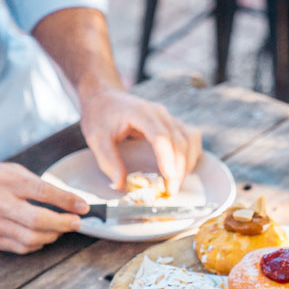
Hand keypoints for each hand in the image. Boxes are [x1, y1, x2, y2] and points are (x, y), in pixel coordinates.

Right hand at [0, 162, 88, 253]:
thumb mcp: (13, 172)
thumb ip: (39, 186)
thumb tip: (69, 202)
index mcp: (6, 180)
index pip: (43, 192)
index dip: (67, 201)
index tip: (83, 207)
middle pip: (38, 219)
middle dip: (63, 223)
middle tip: (76, 223)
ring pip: (31, 238)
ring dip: (52, 236)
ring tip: (60, 230)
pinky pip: (20, 247)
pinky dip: (37, 245)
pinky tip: (42, 237)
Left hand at [79, 88, 201, 193]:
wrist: (105, 97)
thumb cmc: (100, 116)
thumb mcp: (96, 138)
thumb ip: (108, 161)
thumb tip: (120, 185)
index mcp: (140, 112)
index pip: (160, 135)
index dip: (167, 157)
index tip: (169, 177)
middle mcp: (159, 113)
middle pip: (179, 140)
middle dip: (179, 168)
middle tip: (171, 191)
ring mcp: (169, 117)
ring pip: (189, 139)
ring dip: (187, 163)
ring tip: (176, 183)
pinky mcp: (173, 123)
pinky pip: (191, 137)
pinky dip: (191, 154)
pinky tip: (183, 170)